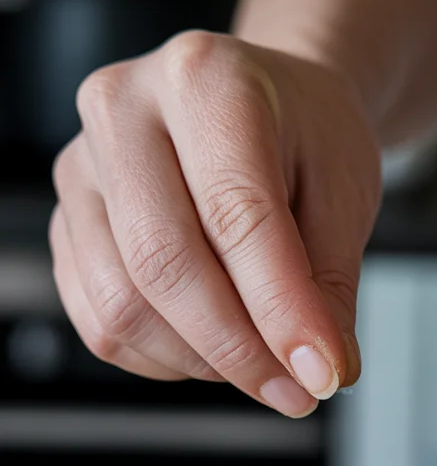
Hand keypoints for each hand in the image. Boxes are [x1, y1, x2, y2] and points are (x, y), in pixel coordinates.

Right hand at [50, 32, 381, 414]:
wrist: (263, 104)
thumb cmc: (301, 134)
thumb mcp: (344, 190)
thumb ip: (329, 282)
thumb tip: (319, 367)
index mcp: (205, 78)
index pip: (235, 214)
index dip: (280, 309)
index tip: (320, 371)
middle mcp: (123, 110)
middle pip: (162, 263)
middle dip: (237, 348)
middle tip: (295, 387)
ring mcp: (80, 167)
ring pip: (122, 305)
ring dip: (200, 360)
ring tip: (259, 359)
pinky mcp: (63, 222)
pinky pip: (99, 322)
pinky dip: (162, 358)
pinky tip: (210, 344)